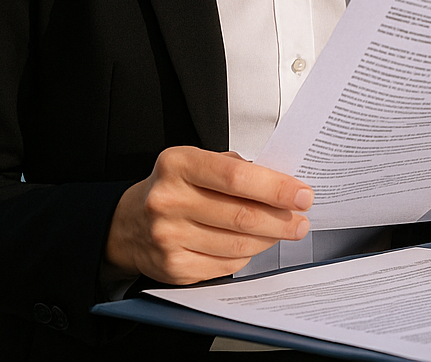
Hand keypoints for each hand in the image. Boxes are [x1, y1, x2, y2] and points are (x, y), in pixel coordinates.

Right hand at [104, 146, 311, 284]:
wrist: (128, 225)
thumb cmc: (175, 188)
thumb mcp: (197, 163)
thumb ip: (236, 169)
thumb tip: (284, 185)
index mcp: (178, 164)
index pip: (237, 177)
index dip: (276, 188)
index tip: (302, 194)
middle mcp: (168, 200)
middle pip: (241, 215)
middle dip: (281, 219)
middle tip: (301, 220)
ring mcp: (168, 236)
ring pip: (237, 244)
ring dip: (269, 239)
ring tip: (283, 231)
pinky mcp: (173, 266)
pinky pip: (225, 265)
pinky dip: (246, 256)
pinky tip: (253, 245)